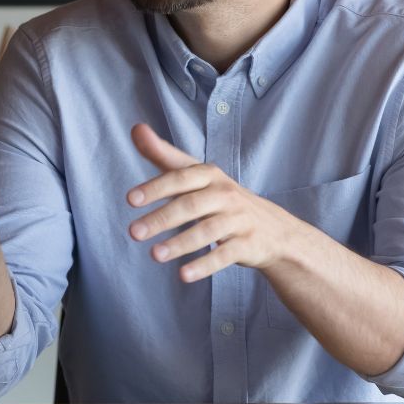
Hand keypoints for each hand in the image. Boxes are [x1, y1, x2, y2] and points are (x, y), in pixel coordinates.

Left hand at [126, 124, 301, 282]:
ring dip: (180, 243)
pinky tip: (183, 275)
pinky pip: (225, 255)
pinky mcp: (248, 244)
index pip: (180, 178)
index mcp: (209, 175)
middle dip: (161, 219)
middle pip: (191, 205)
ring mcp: (239, 220)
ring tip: (154, 255)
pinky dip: (204, 265)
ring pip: (208, 231)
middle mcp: (225, 194)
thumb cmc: (221, 198)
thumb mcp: (195, 175)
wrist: (273, 230)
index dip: (156, 187)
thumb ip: (164, 155)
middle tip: (133, 232)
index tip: (130, 199)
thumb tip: (136, 128)